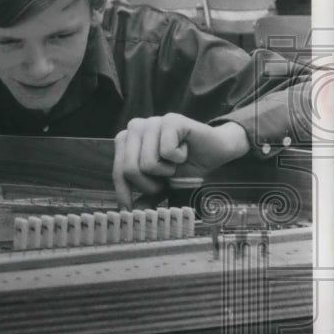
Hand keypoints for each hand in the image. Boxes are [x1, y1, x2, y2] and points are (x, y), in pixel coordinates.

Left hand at [112, 114, 249, 209]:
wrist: (215, 151)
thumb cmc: (186, 166)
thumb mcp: (162, 185)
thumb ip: (145, 196)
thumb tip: (129, 213)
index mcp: (127, 140)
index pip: (118, 170)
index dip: (123, 191)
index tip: (128, 209)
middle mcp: (135, 127)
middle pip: (130, 169)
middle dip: (151, 184)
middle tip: (167, 179)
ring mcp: (152, 121)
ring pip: (148, 163)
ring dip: (168, 171)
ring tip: (177, 162)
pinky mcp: (171, 119)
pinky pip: (167, 151)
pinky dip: (179, 158)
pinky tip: (185, 150)